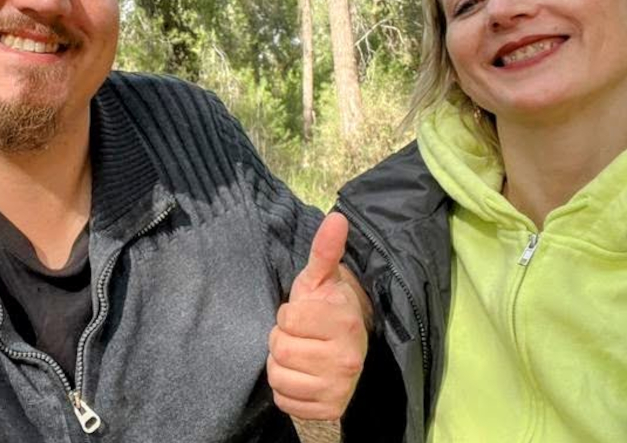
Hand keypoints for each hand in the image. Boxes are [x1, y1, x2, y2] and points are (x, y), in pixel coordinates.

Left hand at [266, 212, 368, 420]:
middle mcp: (347, 358)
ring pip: (279, 377)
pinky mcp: (329, 409)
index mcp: (345, 321)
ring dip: (281, 365)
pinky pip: (284, 401)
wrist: (347, 346)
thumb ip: (324, 250)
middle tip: (300, 336)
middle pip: (280, 349)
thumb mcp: (321, 278)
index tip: (303, 314)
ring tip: (300, 355)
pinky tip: (302, 377)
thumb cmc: (326, 309)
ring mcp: (339, 387)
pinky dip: (286, 390)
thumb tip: (337, 217)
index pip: (287, 319)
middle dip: (282, 340)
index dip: (288, 314)